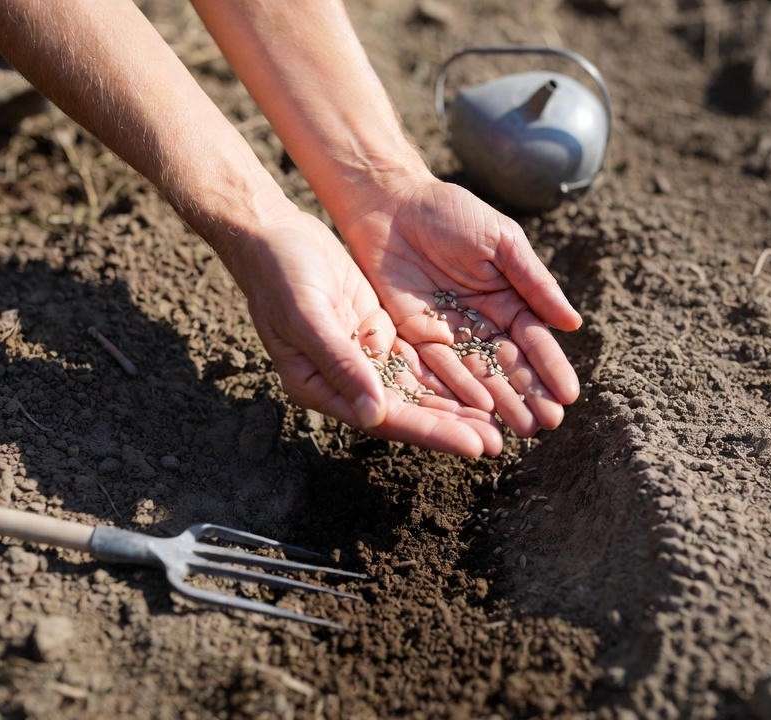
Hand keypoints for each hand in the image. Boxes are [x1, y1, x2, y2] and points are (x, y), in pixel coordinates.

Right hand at [215, 208, 503, 456]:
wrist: (271, 235)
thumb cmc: (280, 275)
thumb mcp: (308, 317)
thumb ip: (341, 365)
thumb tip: (375, 415)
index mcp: (319, 387)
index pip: (384, 418)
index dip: (431, 431)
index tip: (473, 444)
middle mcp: (343, 380)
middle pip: (407, 409)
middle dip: (452, 425)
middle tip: (499, 442)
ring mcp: (362, 356)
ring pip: (417, 387)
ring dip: (455, 403)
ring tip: (498, 420)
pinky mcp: (376, 332)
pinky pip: (417, 358)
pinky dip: (446, 370)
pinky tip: (480, 379)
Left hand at [337, 177, 581, 436]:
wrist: (391, 203)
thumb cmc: (450, 212)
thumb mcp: (501, 241)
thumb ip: (534, 282)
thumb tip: (572, 324)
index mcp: (508, 298)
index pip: (534, 340)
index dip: (550, 367)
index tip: (569, 395)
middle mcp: (482, 322)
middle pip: (508, 365)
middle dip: (530, 394)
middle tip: (548, 424)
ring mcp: (450, 332)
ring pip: (478, 374)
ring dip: (500, 402)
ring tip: (521, 429)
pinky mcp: (415, 336)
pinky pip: (440, 368)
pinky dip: (459, 389)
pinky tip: (480, 410)